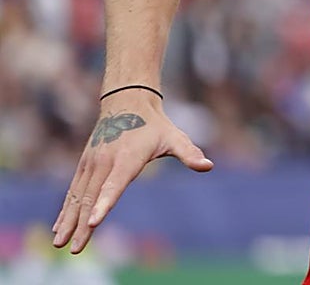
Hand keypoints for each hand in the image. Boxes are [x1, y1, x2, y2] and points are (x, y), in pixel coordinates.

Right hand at [52, 94, 212, 253]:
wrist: (127, 102)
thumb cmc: (154, 124)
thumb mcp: (174, 137)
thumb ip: (189, 153)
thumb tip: (208, 166)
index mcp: (127, 157)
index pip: (114, 185)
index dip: (104, 204)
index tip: (93, 222)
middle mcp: (105, 161)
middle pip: (90, 197)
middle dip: (81, 224)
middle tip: (73, 249)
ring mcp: (91, 163)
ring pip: (77, 196)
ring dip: (68, 220)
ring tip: (60, 243)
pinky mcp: (84, 164)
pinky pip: (73, 190)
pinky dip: (65, 209)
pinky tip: (60, 227)